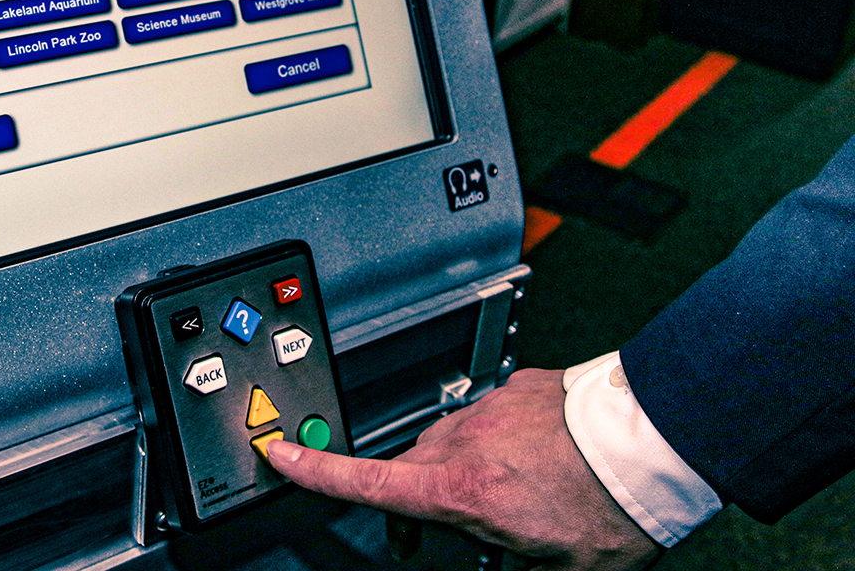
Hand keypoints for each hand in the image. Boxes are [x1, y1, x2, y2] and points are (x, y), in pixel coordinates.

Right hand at [267, 368, 660, 569]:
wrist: (659, 441)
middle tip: (440, 531)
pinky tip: (539, 458)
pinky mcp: (518, 387)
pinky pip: (490, 417)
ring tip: (515, 493)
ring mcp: (492, 410)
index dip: (316, 471)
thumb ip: (520, 568)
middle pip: (412, 467)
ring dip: (464, 468)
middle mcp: (468, 442)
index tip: (282, 455)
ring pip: (452, 441)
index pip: (369, 482)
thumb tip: (515, 566)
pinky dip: (500, 440)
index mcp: (465, 490)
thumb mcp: (561, 570)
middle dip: (415, 497)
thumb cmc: (614, 507)